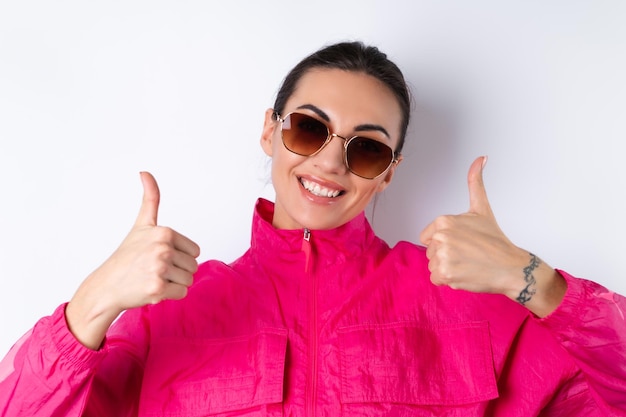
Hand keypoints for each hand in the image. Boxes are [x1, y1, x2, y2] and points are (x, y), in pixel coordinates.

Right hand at [66, 172, 200, 348]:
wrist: (107, 286)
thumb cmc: (127, 256)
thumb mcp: (141, 224)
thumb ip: (150, 198)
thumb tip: (145, 171)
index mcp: (164, 232)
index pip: (195, 251)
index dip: (179, 256)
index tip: (158, 255)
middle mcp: (163, 248)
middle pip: (193, 266)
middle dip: (177, 271)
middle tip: (154, 269)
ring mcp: (160, 268)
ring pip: (188, 280)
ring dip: (173, 284)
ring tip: (152, 278)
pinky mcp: (158, 288)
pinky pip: (182, 293)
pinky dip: (169, 295)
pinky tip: (151, 290)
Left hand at [419, 157, 565, 315]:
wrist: (511, 267)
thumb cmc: (495, 240)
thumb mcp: (482, 208)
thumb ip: (475, 182)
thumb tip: (481, 157)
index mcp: (443, 221)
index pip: (427, 237)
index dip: (444, 242)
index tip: (463, 242)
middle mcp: (440, 237)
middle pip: (430, 252)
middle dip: (446, 255)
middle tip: (468, 254)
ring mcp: (442, 256)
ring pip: (432, 266)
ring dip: (447, 269)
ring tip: (467, 264)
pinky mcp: (445, 274)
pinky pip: (436, 279)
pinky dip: (448, 280)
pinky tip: (465, 274)